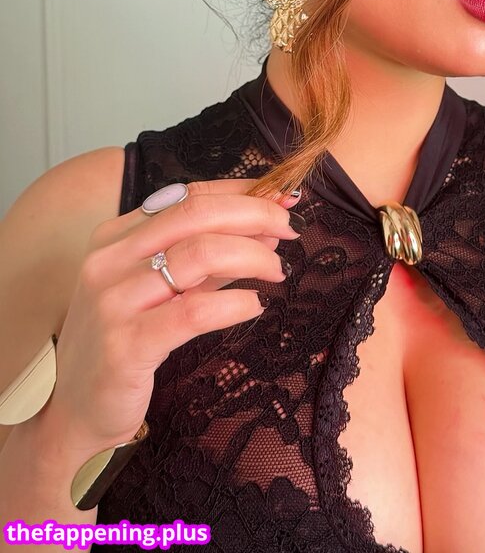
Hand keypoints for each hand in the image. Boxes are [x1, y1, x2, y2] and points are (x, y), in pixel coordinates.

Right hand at [43, 180, 303, 453]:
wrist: (74, 412)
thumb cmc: (124, 343)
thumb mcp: (162, 290)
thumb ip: (208, 257)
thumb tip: (267, 226)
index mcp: (115, 237)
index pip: (188, 195)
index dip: (242, 193)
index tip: (282, 197)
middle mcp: (109, 260)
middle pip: (197, 214)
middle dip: (254, 215)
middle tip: (290, 229)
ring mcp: (113, 301)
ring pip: (199, 254)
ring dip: (252, 256)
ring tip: (277, 270)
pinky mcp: (125, 345)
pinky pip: (194, 311)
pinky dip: (234, 302)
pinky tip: (254, 305)